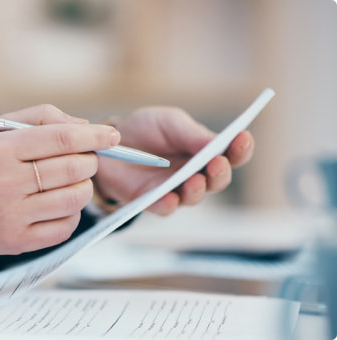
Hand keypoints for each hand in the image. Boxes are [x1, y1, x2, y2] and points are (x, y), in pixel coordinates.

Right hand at [0, 105, 119, 255]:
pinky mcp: (18, 241)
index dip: (93, 136)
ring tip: (72, 181)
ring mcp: (12, 215)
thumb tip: (85, 128)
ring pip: (74, 198)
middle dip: (90, 161)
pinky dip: (72, 213)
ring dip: (84, 187)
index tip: (111, 136)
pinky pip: (65, 227)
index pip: (61, 139)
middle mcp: (6, 183)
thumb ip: (40, 118)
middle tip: (85, 159)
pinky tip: (58, 204)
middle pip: (73, 168)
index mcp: (0, 150)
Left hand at [93, 106, 254, 215]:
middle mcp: (196, 174)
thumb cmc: (146, 130)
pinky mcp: (150, 200)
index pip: (232, 155)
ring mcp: (174, 190)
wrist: (109, 142)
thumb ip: (192, 133)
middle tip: (217, 162)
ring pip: (194, 196)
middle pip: (218, 180)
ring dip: (197, 189)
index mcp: (206, 152)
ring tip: (195, 179)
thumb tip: (219, 143)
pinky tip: (170, 198)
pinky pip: (163, 207)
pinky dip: (168, 204)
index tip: (242, 137)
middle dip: (220, 172)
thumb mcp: (169, 122)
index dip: (240, 148)